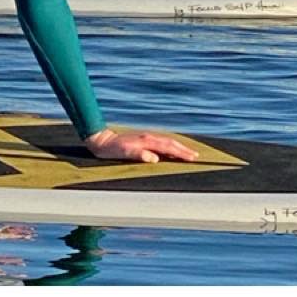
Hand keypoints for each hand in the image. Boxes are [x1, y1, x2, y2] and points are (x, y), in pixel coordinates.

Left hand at [85, 127, 201, 163]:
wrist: (101, 140)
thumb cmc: (111, 150)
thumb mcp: (122, 153)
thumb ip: (138, 155)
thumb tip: (154, 159)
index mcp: (146, 141)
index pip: (168, 147)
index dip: (181, 153)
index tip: (192, 158)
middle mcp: (148, 137)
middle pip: (170, 143)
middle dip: (184, 149)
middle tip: (196, 156)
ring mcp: (146, 137)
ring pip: (167, 141)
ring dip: (178, 147)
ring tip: (188, 153)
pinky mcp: (142, 139)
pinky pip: (160, 142)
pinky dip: (170, 146)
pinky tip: (171, 150)